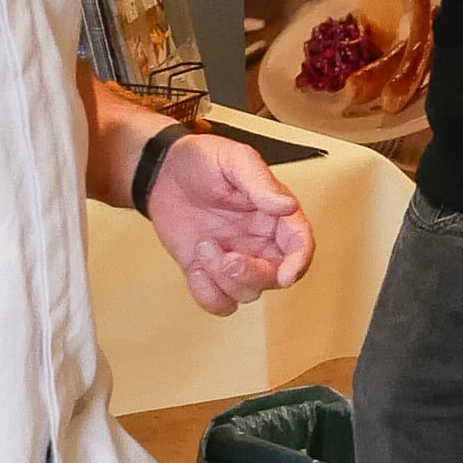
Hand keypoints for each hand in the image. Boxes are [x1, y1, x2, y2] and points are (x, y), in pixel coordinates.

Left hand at [146, 133, 315, 316]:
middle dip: (252, 275)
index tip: (286, 274)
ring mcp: (236, 259)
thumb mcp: (233, 159)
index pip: (301, 243)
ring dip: (222, 278)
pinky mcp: (211, 273)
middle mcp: (260, 240)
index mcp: (274, 214)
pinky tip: (195, 267)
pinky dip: (206, 293)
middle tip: (227, 259)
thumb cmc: (201, 160)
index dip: (299, 262)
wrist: (161, 173)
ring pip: (247, 293)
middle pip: (275, 277)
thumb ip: (261, 183)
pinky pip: (219, 302)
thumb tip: (286, 206)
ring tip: (203, 246)